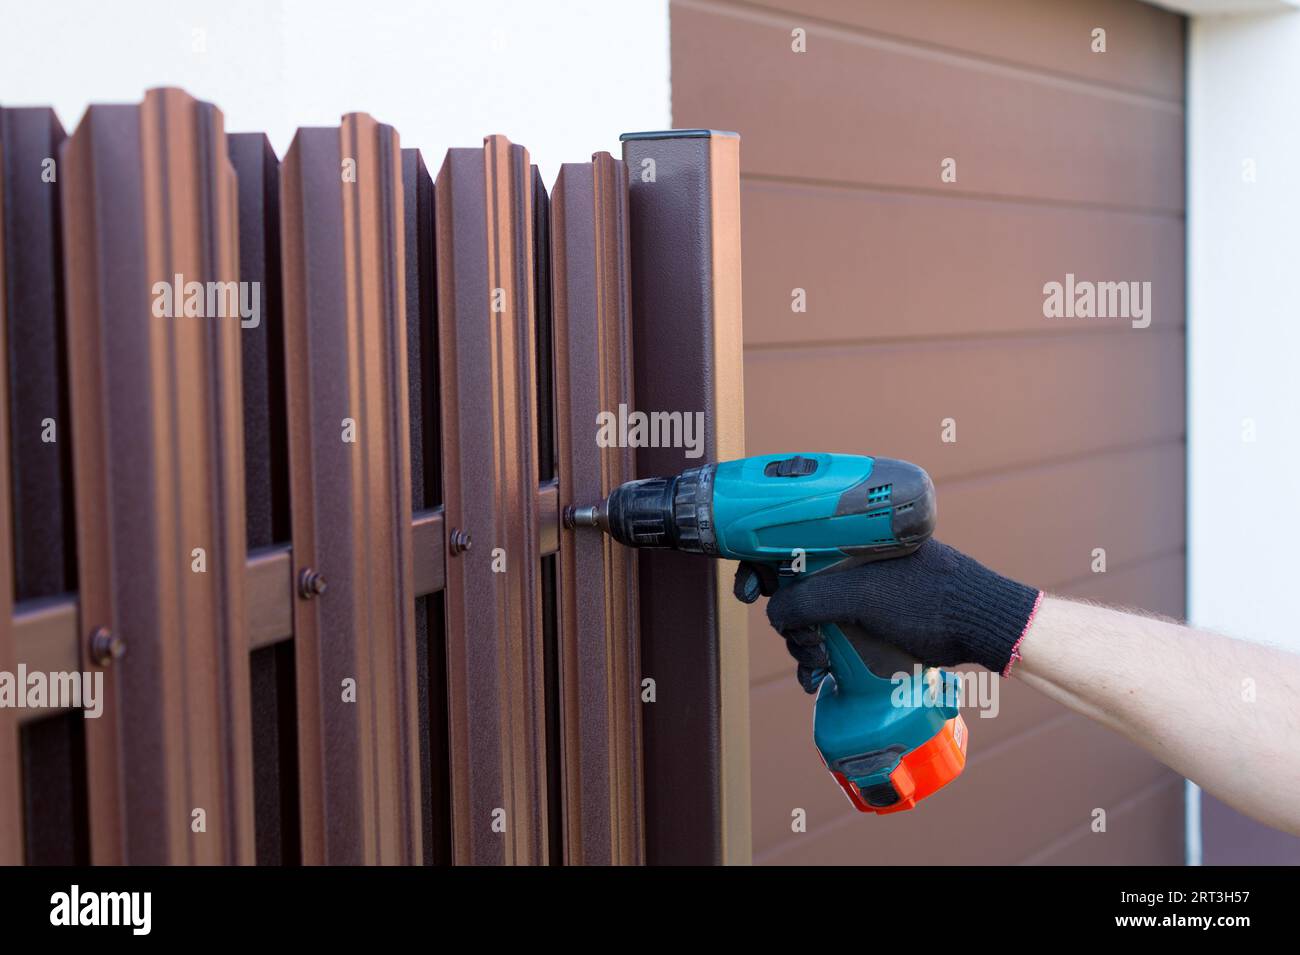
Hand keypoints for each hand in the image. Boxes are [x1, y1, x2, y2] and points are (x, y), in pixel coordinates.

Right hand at [733, 539, 1041, 692]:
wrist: (981, 627)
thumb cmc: (928, 597)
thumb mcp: (861, 594)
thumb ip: (809, 599)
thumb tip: (773, 613)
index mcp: (844, 538)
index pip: (786, 541)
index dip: (759, 564)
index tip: (748, 589)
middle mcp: (848, 562)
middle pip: (793, 588)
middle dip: (788, 621)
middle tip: (803, 641)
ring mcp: (861, 594)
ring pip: (811, 619)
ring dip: (803, 645)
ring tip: (817, 664)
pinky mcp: (871, 624)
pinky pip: (832, 639)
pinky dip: (820, 658)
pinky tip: (818, 678)